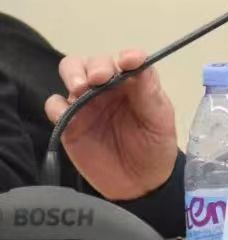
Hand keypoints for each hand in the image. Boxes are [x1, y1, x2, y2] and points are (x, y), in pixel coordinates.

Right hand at [45, 49, 177, 199]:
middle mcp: (108, 87)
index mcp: (134, 82)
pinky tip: (66, 113)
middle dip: (95, 66)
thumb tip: (140, 64)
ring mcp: (86, 103)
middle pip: (93, 62)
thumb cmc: (155, 146)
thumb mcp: (160, 120)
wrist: (139, 183)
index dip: (128, 56)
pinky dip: (56, 105)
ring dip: (73, 74)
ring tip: (80, 88)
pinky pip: (54, 106)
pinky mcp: (68, 124)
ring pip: (71, 73)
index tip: (129, 61)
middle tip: (98, 79)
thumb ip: (149, 93)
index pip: (128, 59)